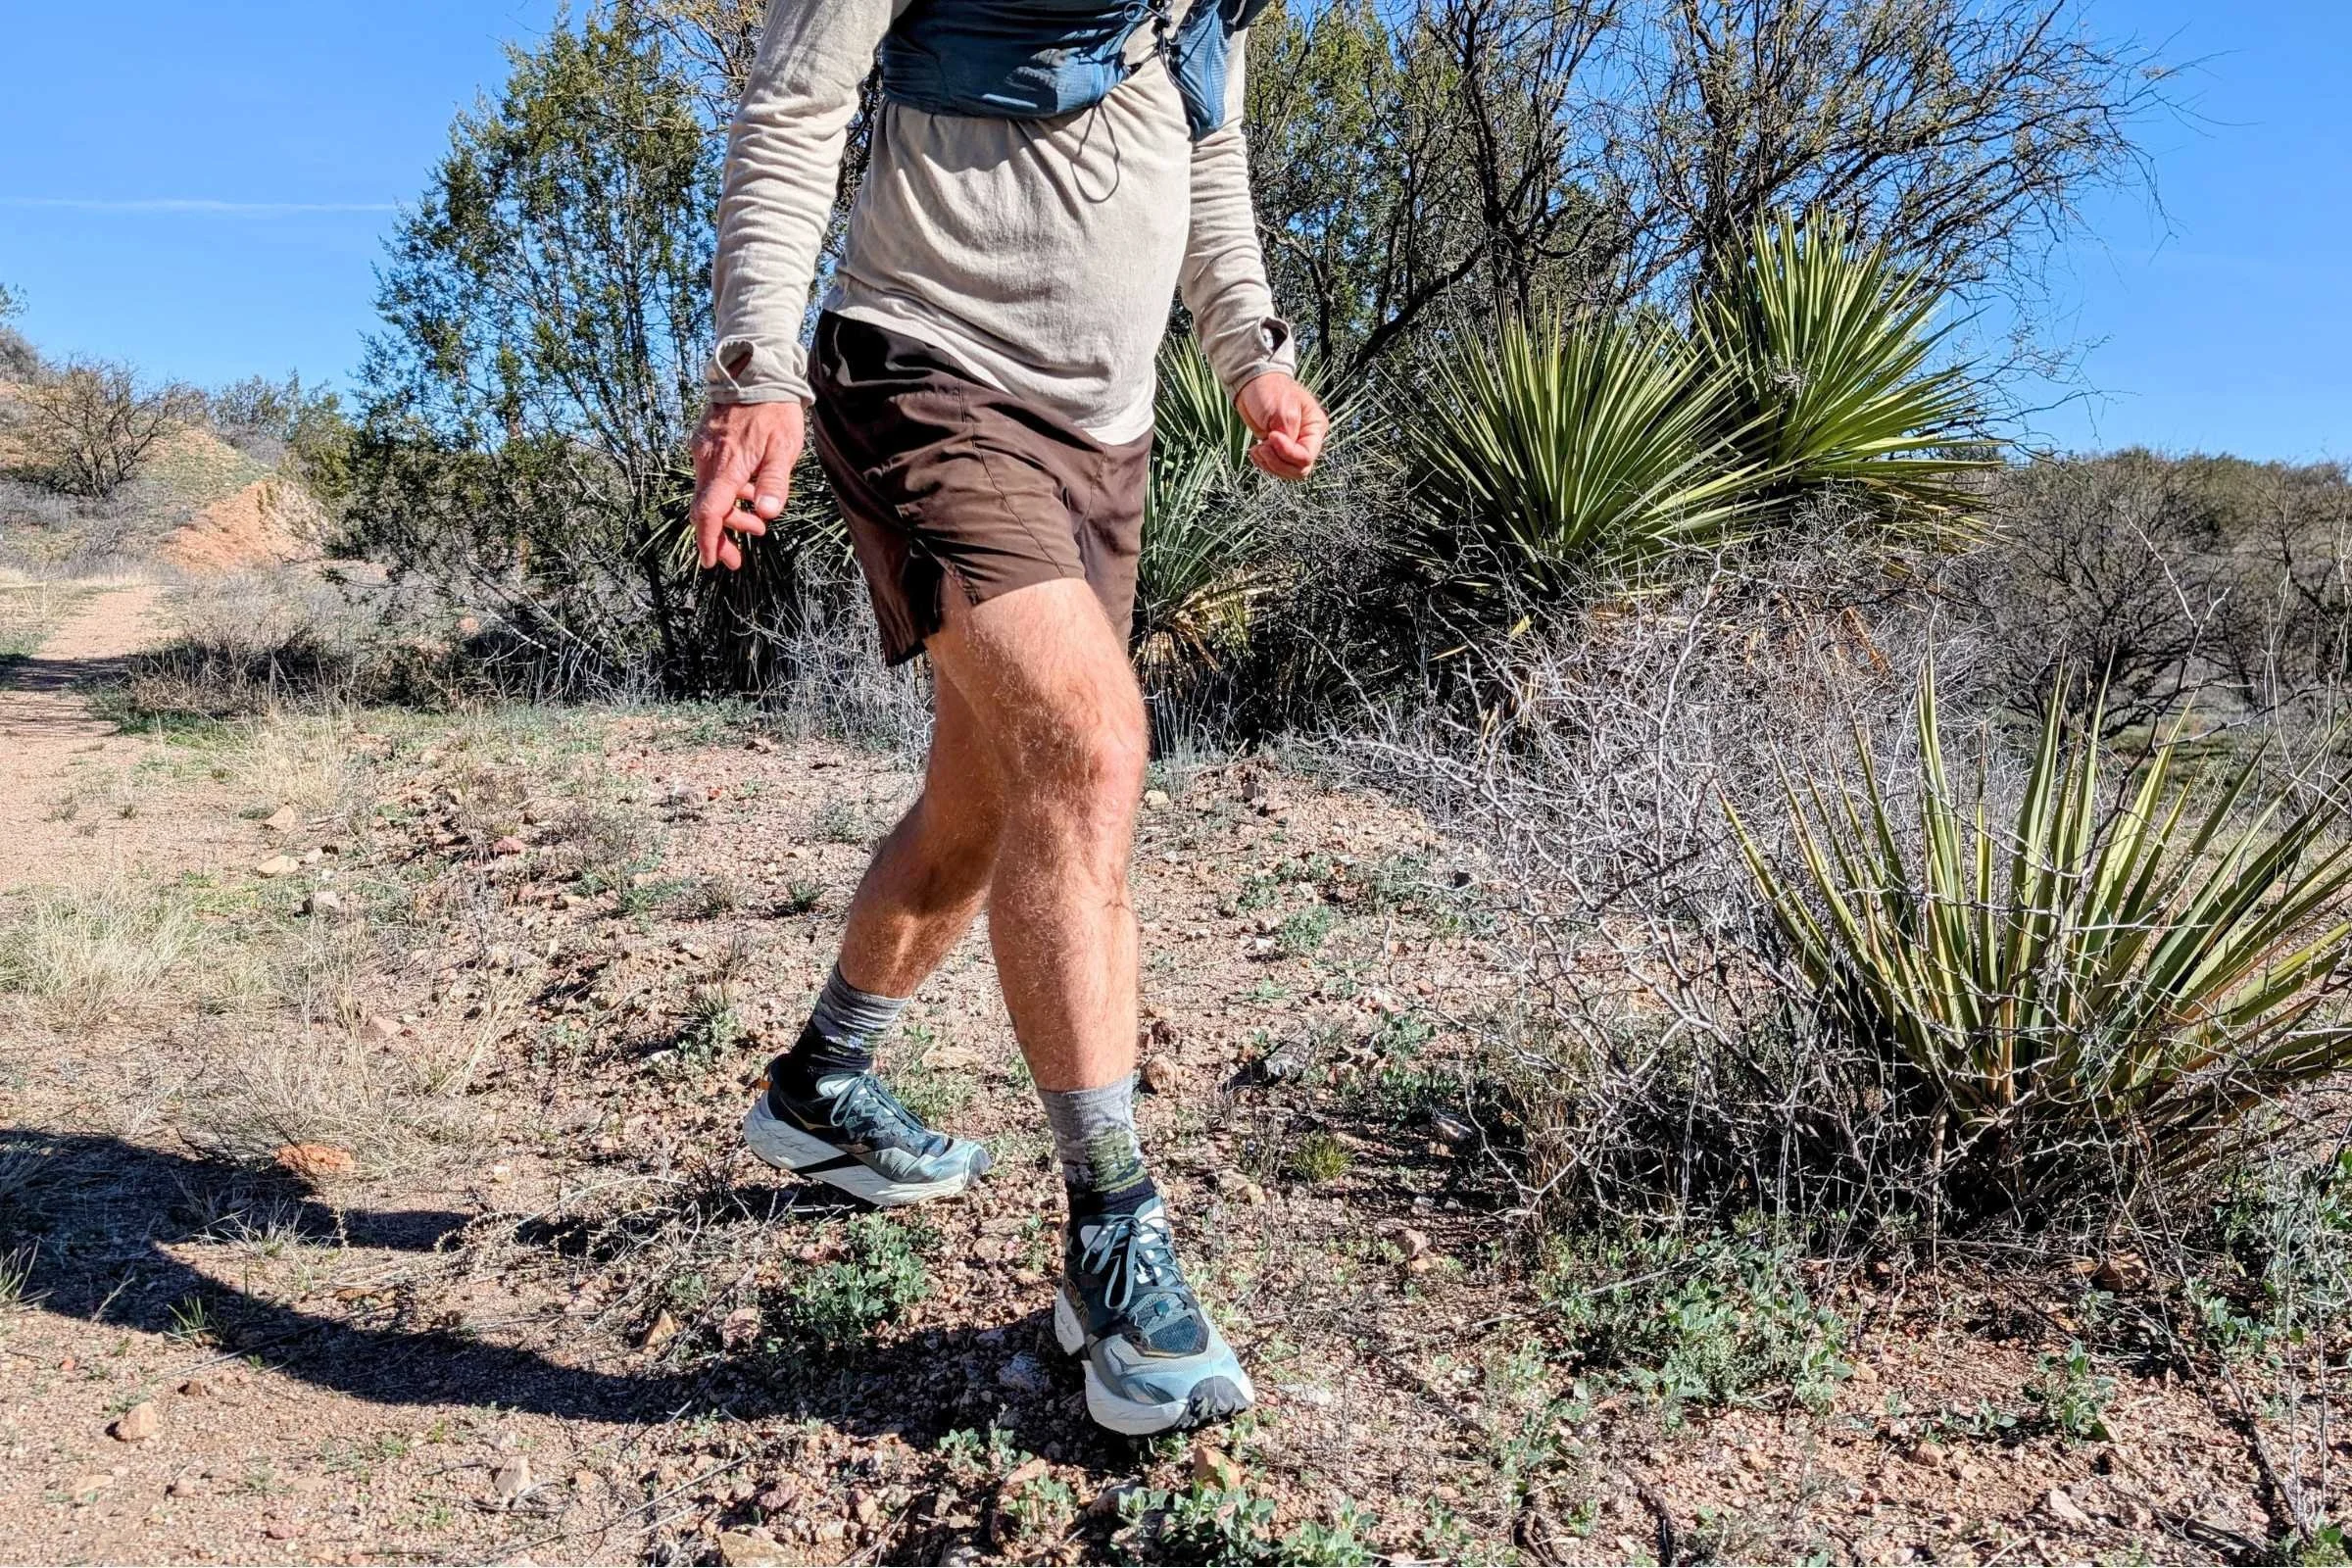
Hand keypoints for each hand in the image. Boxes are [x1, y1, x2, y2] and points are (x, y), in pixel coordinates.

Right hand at [690, 399, 804, 570]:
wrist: (757, 372)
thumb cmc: (775, 410)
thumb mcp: (784, 449)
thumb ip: (774, 483)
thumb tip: (767, 513)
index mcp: (726, 464)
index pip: (709, 512)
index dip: (710, 540)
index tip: (713, 562)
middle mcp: (707, 458)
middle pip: (705, 508)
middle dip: (720, 536)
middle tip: (737, 557)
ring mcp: (702, 449)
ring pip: (707, 493)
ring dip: (728, 514)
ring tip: (756, 524)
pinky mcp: (704, 441)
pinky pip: (710, 476)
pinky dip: (725, 492)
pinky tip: (747, 493)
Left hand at [1235, 372, 1328, 481]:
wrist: (1252, 383)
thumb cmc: (1271, 389)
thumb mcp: (1283, 409)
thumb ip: (1288, 433)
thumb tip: (1284, 450)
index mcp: (1315, 427)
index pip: (1307, 456)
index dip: (1287, 452)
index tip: (1271, 436)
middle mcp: (1307, 439)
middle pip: (1299, 469)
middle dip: (1278, 462)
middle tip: (1262, 447)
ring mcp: (1292, 445)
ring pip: (1287, 471)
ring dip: (1269, 464)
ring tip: (1258, 448)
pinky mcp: (1278, 449)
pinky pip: (1275, 467)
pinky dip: (1264, 463)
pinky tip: (1256, 450)